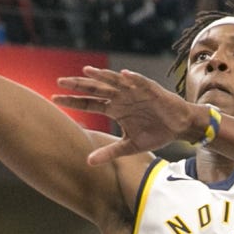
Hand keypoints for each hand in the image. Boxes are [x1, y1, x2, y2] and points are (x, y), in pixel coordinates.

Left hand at [53, 68, 206, 163]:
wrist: (179, 127)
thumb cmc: (156, 132)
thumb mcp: (130, 146)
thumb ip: (110, 152)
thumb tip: (88, 162)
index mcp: (115, 108)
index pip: (89, 103)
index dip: (73, 101)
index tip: (54, 98)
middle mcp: (121, 97)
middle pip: (96, 89)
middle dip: (79, 84)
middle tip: (60, 81)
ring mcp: (135, 92)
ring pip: (114, 82)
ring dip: (102, 76)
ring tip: (87, 72)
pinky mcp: (151, 90)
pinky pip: (141, 83)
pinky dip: (133, 79)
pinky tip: (124, 75)